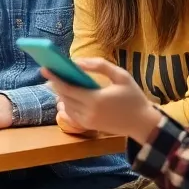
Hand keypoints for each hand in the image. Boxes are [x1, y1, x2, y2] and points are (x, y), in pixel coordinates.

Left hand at [44, 58, 161, 141]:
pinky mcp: (88, 126)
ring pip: (65, 105)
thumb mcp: (121, 76)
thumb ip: (100, 66)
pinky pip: (70, 113)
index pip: (67, 88)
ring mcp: (87, 121)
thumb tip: (77, 62)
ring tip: (58, 80)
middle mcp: (88, 112)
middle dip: (55, 83)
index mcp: (96, 99)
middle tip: (50, 71)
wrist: (143, 124)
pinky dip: (66, 103)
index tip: (44, 68)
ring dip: (61, 93)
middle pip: (63, 96)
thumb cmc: (134, 97)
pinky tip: (67, 94)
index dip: (54, 78)